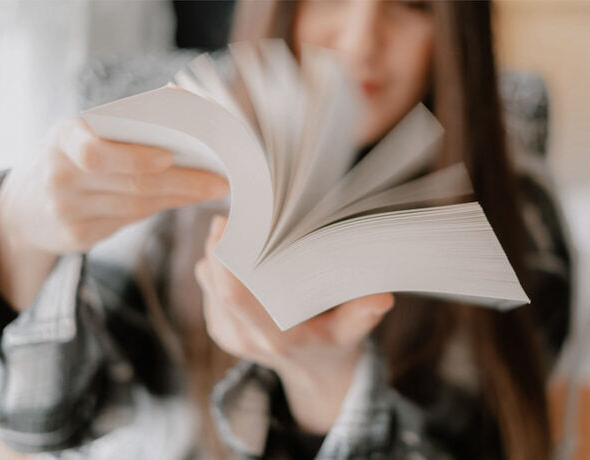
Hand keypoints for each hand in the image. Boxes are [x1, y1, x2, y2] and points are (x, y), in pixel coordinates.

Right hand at [0, 118, 228, 309]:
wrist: (23, 206)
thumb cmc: (67, 158)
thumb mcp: (77, 135)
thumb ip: (118, 130)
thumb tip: (183, 117)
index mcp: (62, 139)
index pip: (94, 152)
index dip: (135, 158)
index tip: (170, 157)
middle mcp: (60, 177)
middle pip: (132, 184)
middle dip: (182, 183)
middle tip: (218, 181)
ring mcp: (67, 211)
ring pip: (137, 206)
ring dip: (179, 196)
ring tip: (210, 189)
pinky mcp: (77, 236)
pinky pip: (129, 221)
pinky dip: (159, 208)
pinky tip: (181, 200)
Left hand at [194, 215, 393, 432]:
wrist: (313, 373)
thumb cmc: (335, 343)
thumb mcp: (354, 330)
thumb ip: (364, 314)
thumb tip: (382, 297)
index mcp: (276, 336)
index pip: (234, 295)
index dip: (225, 258)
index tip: (231, 223)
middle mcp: (245, 338)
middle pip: (215, 282)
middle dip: (219, 244)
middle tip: (232, 215)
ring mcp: (228, 335)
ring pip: (206, 281)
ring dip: (217, 252)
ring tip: (237, 229)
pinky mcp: (218, 328)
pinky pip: (206, 287)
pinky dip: (217, 265)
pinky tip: (237, 254)